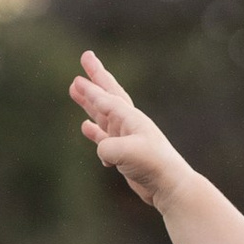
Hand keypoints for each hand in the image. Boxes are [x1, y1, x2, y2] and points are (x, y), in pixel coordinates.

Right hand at [68, 49, 188, 209]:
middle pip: (108, 95)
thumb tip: (101, 150)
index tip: (77, 79)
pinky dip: (95, 131)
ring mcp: (127, 138)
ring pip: (102, 114)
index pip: (106, 100)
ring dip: (88, 102)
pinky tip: (86, 128)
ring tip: (73, 90)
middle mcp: (129, 124)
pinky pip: (105, 137)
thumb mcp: (128, 153)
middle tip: (86, 57)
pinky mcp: (125, 153)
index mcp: (131, 119)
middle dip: (96, 78)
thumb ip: (108, 147)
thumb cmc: (154, 166)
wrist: (171, 185)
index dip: (90, 90)